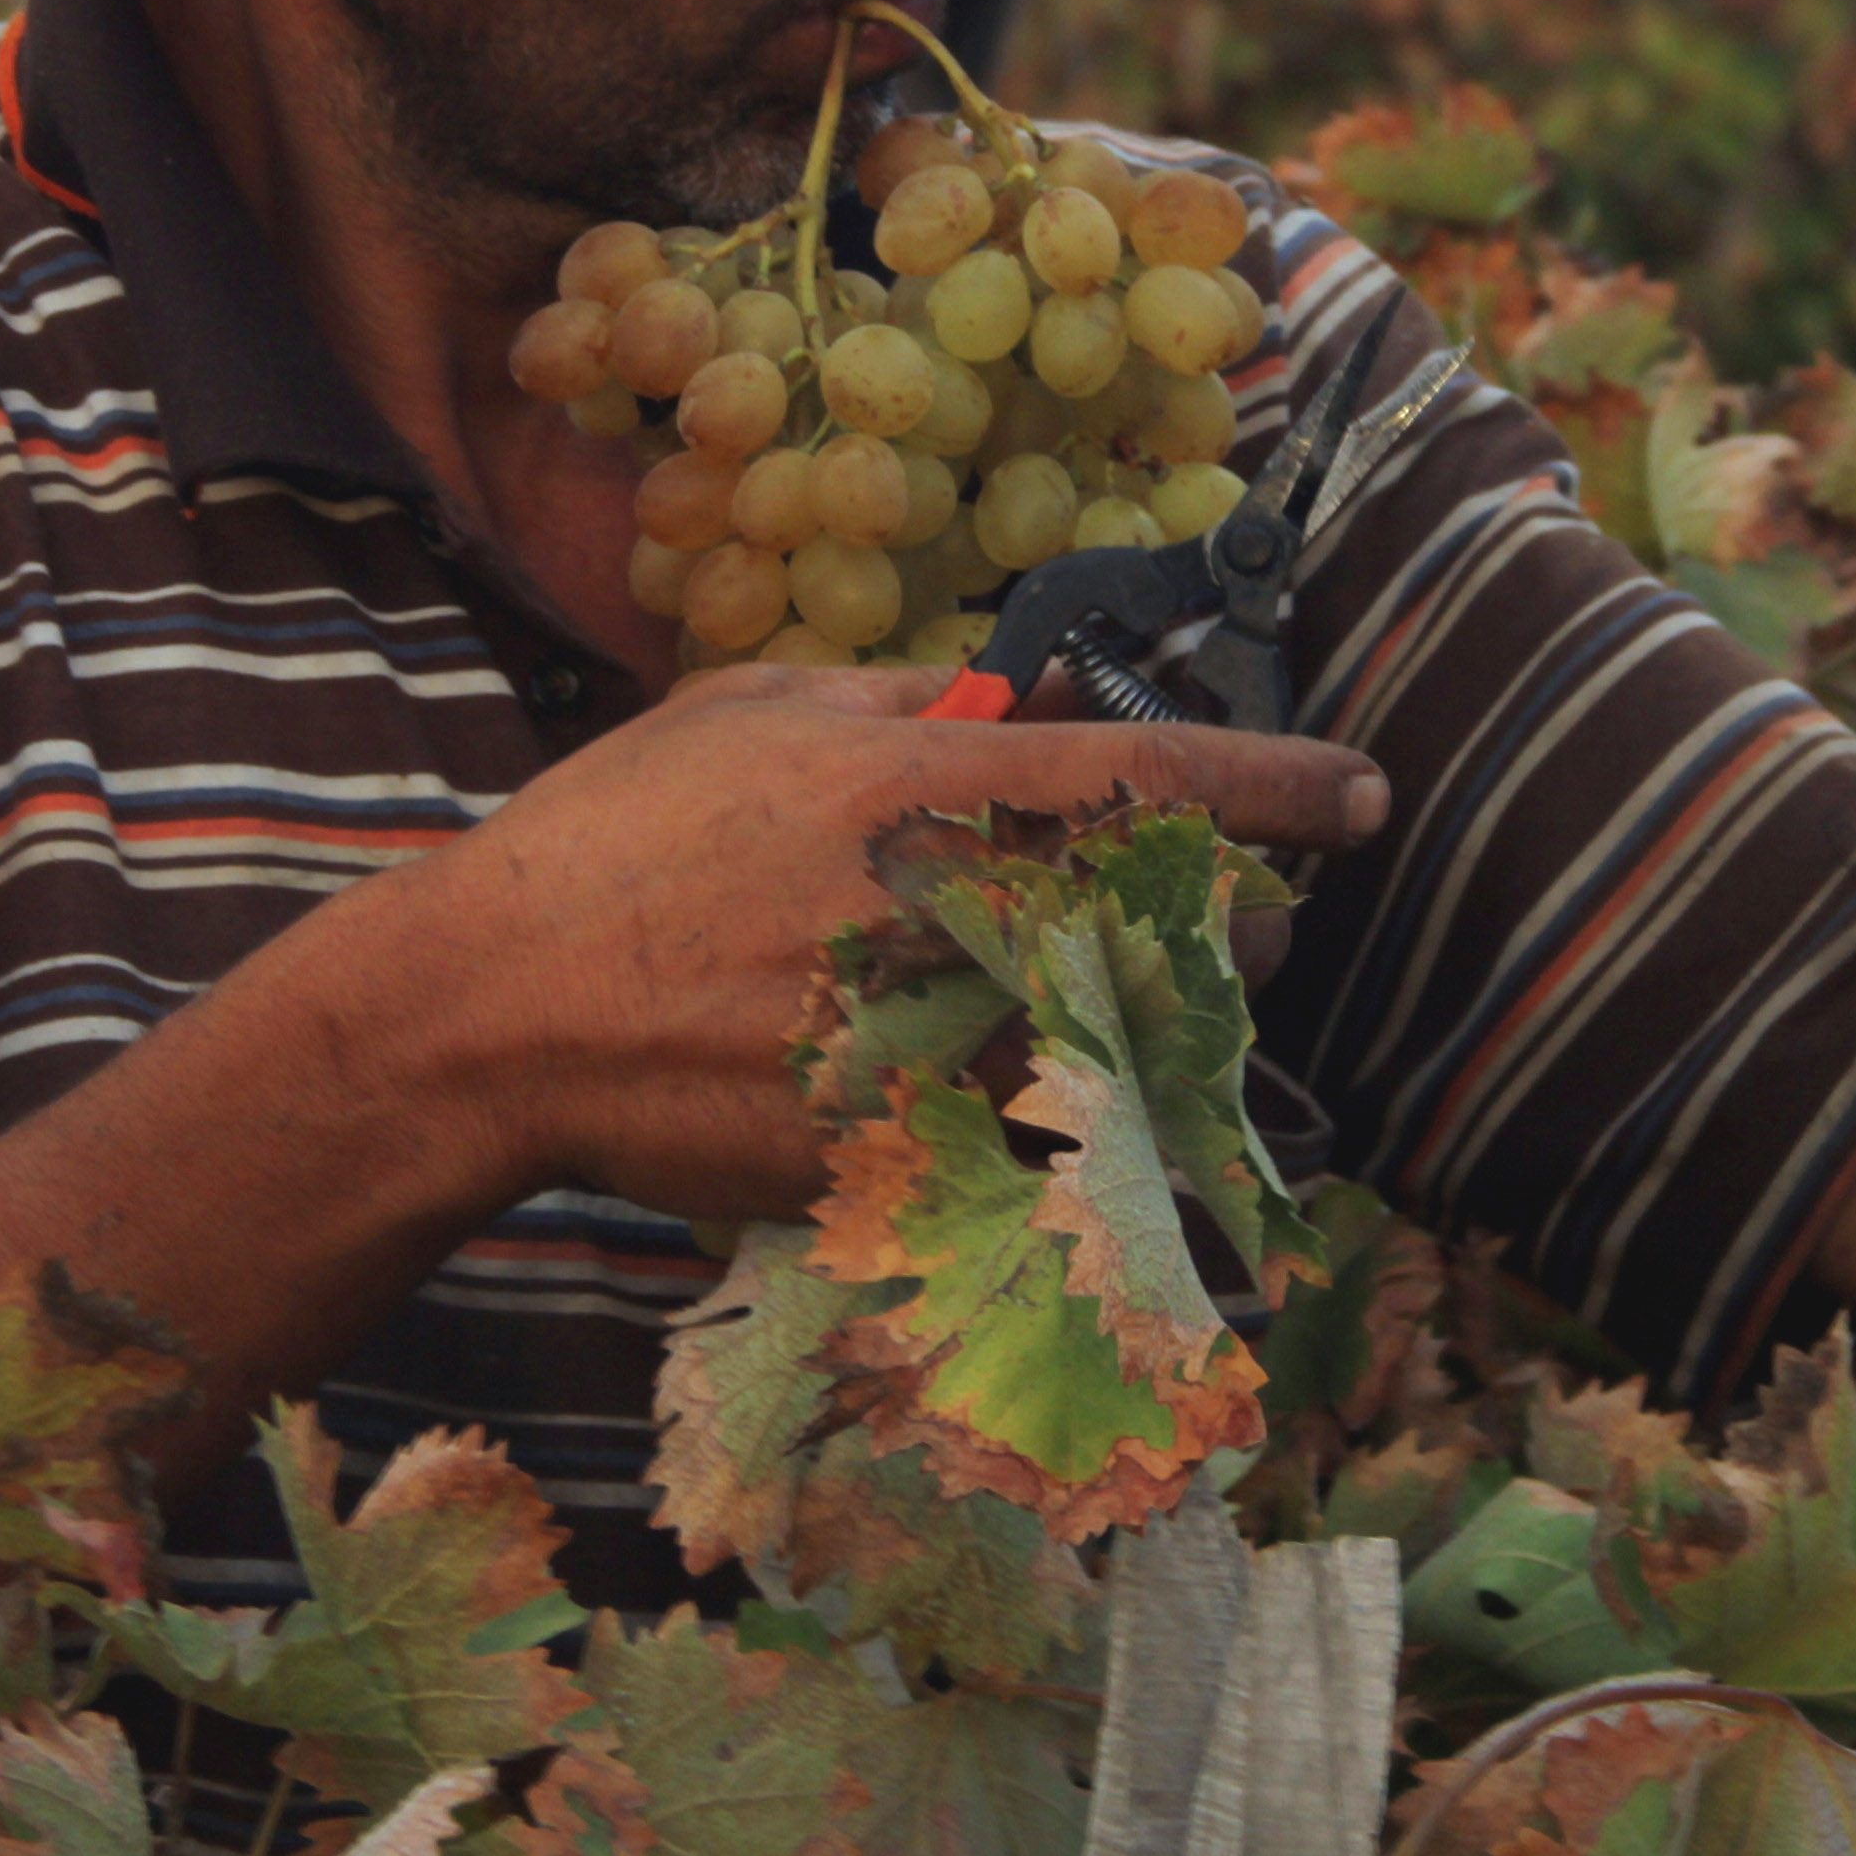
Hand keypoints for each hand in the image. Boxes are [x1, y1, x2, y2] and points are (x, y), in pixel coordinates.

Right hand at [307, 661, 1389, 1227]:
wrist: (492, 1011)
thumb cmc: (616, 840)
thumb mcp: (754, 711)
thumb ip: (907, 701)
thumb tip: (1021, 698)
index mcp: (920, 795)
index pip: (1152, 780)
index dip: (1280, 788)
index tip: (1363, 796)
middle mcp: (943, 920)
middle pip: (1173, 933)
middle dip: (1233, 929)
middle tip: (1242, 924)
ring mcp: (920, 1050)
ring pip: (1126, 1053)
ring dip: (1166, 1034)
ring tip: (1157, 1017)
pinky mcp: (890, 1157)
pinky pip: (1032, 1151)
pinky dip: (1075, 1130)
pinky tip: (1066, 1114)